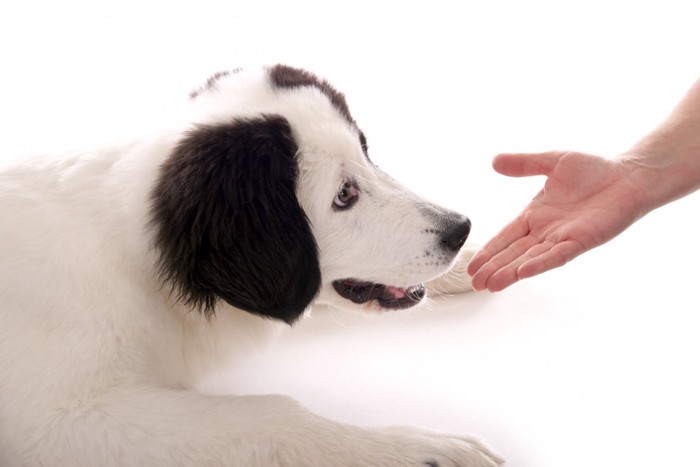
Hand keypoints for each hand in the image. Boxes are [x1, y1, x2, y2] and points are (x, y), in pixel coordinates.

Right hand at [467, 151, 648, 291]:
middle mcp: (545, 231)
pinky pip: (557, 255)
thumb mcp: (552, 161)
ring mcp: (562, 238)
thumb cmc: (593, 170)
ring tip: (491, 286)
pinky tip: (523, 273)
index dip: (488, 251)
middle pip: (513, 253)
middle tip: (475, 283)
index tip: (472, 266)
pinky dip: (540, 264)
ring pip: (530, 258)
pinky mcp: (581, 241)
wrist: (628, 176)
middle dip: (493, 268)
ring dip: (510, 272)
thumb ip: (524, 164)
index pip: (505, 237)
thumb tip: (494, 161)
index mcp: (534, 215)